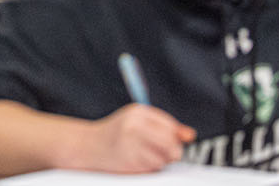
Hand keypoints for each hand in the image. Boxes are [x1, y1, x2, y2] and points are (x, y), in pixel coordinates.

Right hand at [77, 105, 193, 173]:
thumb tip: (190, 135)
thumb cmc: (116, 133)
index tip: (167, 141)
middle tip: (161, 152)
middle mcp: (134, 125)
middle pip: (171, 144)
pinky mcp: (129, 159)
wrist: (88, 145)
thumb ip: (165, 127)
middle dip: (171, 152)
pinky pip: (152, 167)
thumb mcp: (137, 122)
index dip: (173, 137)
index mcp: (138, 112)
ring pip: (164, 158)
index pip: (170, 126)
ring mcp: (131, 143)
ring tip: (145, 155)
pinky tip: (137, 161)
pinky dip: (149, 167)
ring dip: (159, 160)